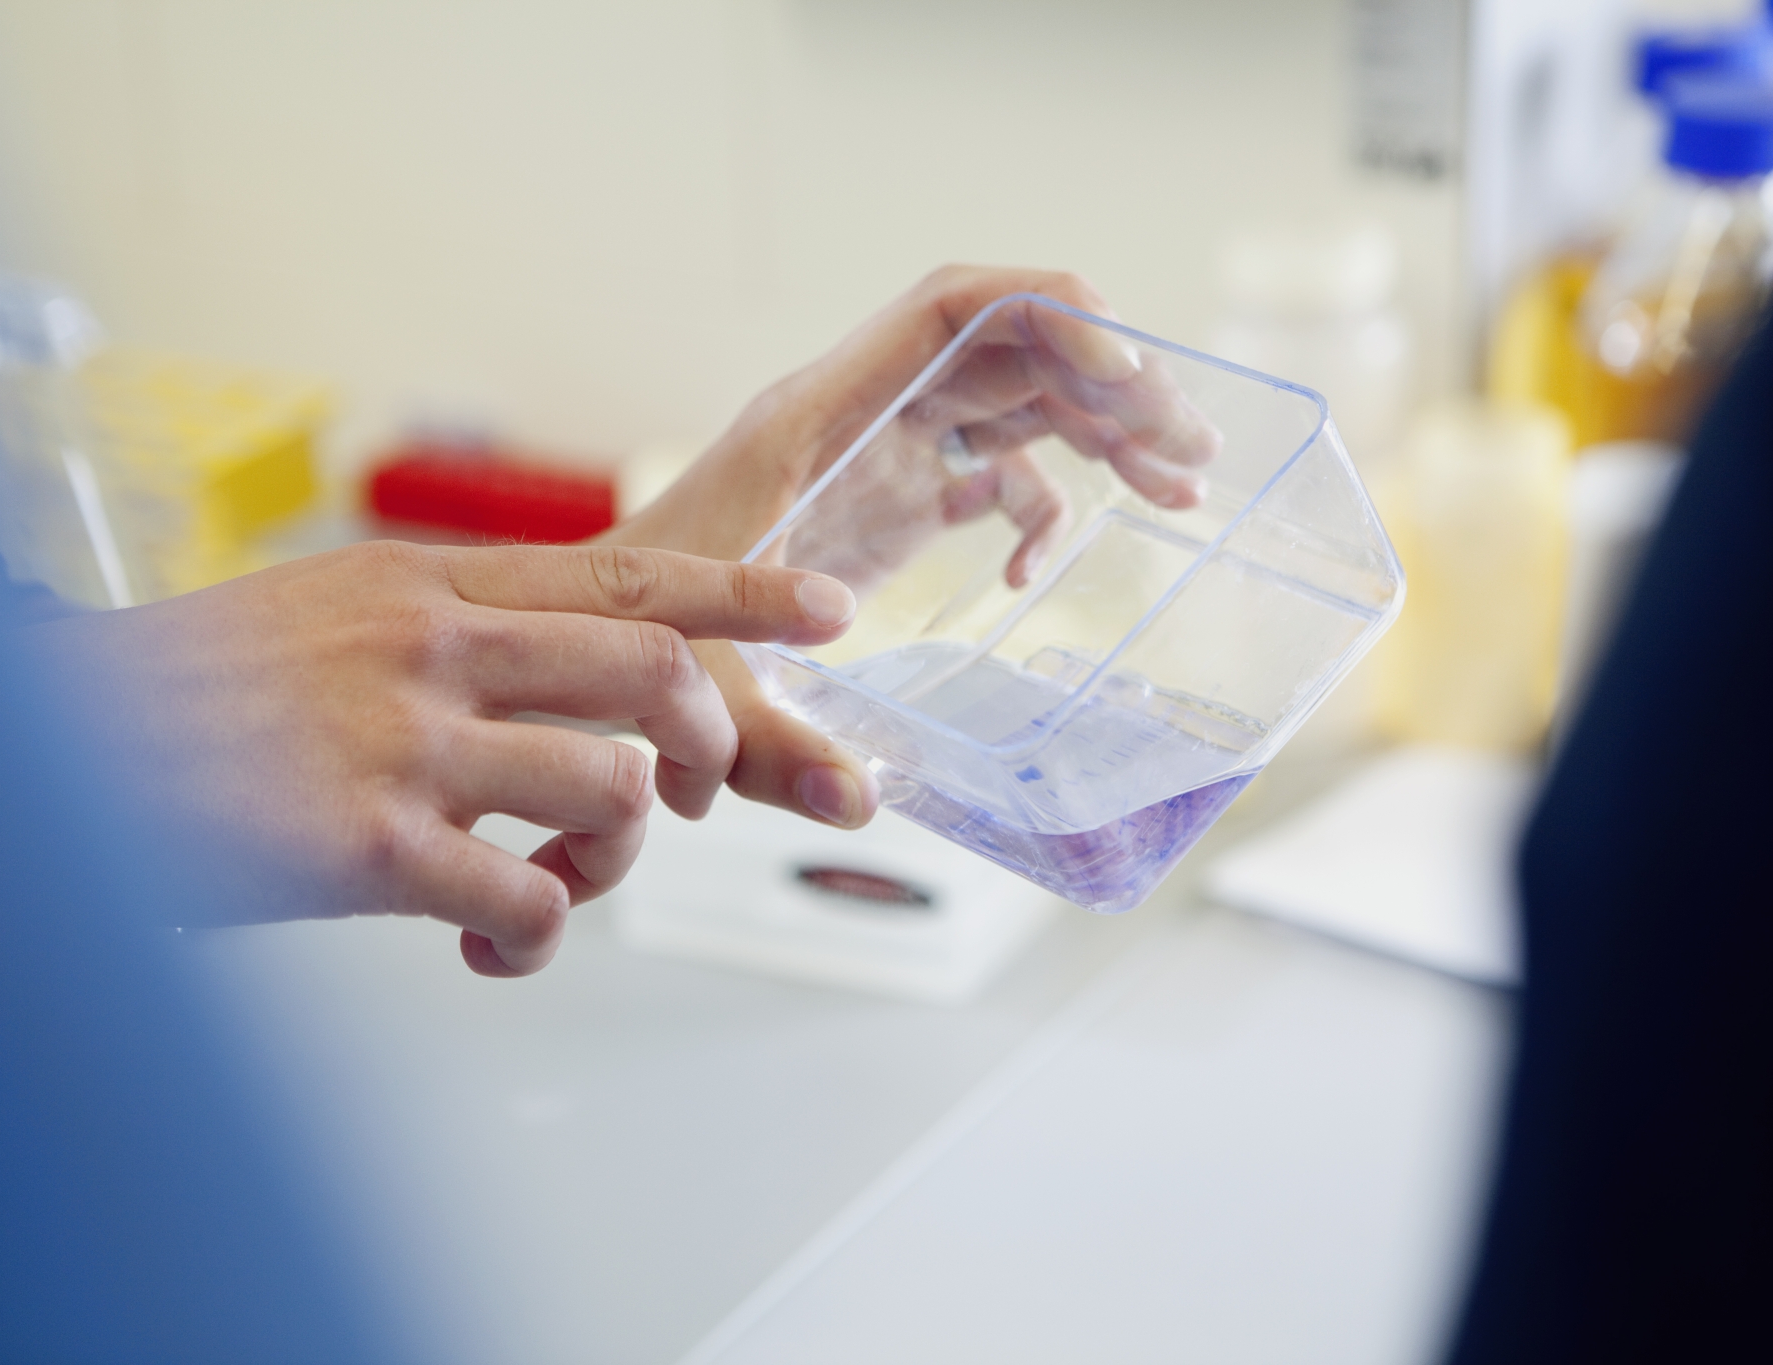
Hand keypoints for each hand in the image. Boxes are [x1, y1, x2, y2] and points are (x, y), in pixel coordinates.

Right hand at [30, 540, 855, 975]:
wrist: (44, 749)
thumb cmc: (184, 694)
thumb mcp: (325, 613)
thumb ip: (443, 627)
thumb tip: (547, 671)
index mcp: (425, 583)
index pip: (626, 569)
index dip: (744, 592)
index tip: (827, 609)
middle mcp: (432, 645)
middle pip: (653, 668)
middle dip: (717, 738)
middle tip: (697, 794)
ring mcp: (405, 742)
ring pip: (612, 792)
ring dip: (619, 858)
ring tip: (558, 885)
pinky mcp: (368, 847)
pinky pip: (526, 900)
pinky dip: (539, 934)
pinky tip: (495, 942)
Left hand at [599, 265, 1217, 830]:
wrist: (581, 639)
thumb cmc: (621, 640)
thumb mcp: (697, 696)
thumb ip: (772, 752)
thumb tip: (865, 803)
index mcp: (816, 423)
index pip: (945, 313)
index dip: (1047, 313)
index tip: (1131, 361)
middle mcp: (854, 421)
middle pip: (1006, 352)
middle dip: (1109, 379)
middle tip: (1191, 444)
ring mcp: (873, 457)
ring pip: (1011, 402)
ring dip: (1101, 429)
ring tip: (1181, 482)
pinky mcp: (881, 504)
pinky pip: (986, 472)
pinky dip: (1035, 509)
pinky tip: (1039, 579)